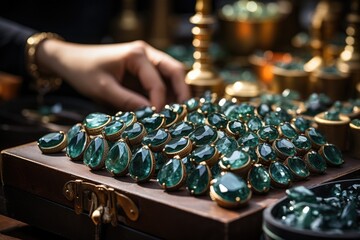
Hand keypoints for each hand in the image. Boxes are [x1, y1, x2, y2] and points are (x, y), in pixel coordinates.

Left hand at [36, 40, 190, 110]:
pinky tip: (165, 108)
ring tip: (178, 113)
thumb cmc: (83, 71)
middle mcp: (146, 53)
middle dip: (182, 91)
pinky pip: (160, 80)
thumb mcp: (103, 89)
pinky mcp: (142, 69)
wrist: (69, 60)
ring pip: (171, 74)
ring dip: (175, 92)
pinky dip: (165, 93)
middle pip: (175, 70)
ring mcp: (146, 59)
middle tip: (185, 113)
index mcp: (137, 54)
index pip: (157, 81)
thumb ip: (127, 101)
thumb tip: (151, 114)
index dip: (160, 102)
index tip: (158, 121)